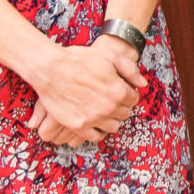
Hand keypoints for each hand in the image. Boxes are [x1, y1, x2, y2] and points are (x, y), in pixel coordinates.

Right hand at [26, 44, 142, 145]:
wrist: (51, 69)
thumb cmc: (79, 60)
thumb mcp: (110, 57)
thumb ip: (130, 70)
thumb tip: (142, 84)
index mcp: (118, 91)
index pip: (133, 99)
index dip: (128, 93)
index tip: (121, 91)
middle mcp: (109, 108)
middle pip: (124, 113)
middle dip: (121, 106)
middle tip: (111, 99)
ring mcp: (93, 119)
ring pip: (113, 127)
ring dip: (111, 119)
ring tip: (103, 111)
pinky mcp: (78, 126)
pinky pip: (95, 136)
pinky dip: (97, 131)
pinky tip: (94, 122)